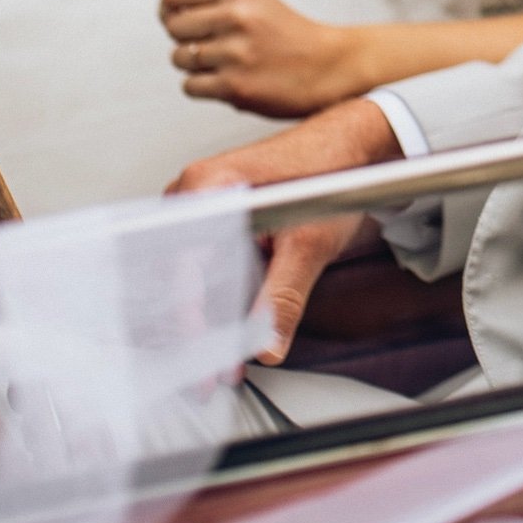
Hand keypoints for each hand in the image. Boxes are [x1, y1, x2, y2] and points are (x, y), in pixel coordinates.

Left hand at [146, 0, 375, 116]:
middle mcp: (238, 15)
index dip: (176, 8)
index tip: (199, 16)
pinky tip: (231, 78)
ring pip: (179, 57)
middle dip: (187, 36)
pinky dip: (205, 85)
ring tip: (228, 60)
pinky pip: (190, 85)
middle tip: (219, 40)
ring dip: (196, 63)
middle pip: (172, 26)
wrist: (327, 65)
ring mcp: (237, 52)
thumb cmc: (278, 26)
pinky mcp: (237, 87)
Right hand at [168, 101, 400, 363]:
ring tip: (215, 366)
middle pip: (173, 274)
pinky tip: (223, 335)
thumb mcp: (310, 242)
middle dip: (189, 329)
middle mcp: (193, 196)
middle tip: (206, 376)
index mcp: (206, 188)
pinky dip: (211, 302)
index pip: (181, 265)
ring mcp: (200, 209)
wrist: (348, 146)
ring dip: (200, 321)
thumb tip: (267, 343)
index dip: (189, 316)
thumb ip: (286, 295)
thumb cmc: (329, 171)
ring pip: (184, 275)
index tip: (204, 355)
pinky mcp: (215, 223)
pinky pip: (201, 267)